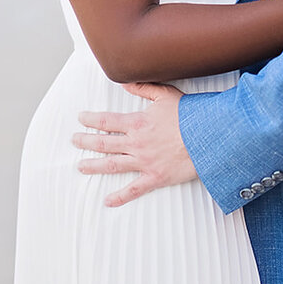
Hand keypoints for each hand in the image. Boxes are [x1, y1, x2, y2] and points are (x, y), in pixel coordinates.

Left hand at [72, 82, 196, 207]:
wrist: (208, 137)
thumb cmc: (190, 115)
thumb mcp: (165, 95)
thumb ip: (143, 88)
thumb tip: (125, 82)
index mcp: (137, 123)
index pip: (106, 121)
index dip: (90, 120)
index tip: (81, 118)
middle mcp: (136, 143)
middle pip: (103, 143)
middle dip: (86, 142)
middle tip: (74, 140)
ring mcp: (143, 162)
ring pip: (112, 165)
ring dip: (94, 166)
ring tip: (80, 166)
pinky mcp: (155, 177)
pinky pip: (133, 189)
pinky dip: (119, 197)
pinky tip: (107, 200)